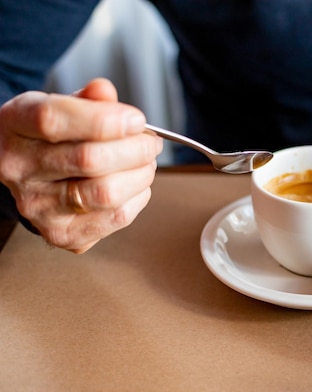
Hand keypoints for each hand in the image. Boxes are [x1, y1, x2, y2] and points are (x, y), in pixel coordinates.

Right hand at [0, 78, 162, 252]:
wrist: (29, 174)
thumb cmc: (51, 136)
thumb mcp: (62, 105)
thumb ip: (88, 99)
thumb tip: (104, 92)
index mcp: (14, 125)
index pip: (53, 120)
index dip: (104, 120)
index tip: (137, 119)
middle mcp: (18, 168)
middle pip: (89, 159)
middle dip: (136, 149)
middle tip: (151, 142)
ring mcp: (37, 206)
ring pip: (107, 193)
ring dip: (141, 174)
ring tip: (146, 162)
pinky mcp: (61, 233)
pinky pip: (116, 217)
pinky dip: (138, 197)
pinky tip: (135, 184)